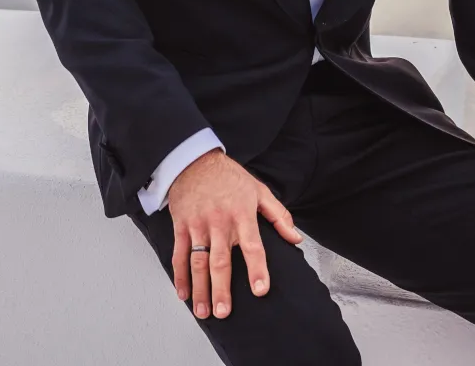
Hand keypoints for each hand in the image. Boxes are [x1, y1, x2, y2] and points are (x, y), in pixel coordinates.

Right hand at [168, 149, 303, 319]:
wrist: (195, 161)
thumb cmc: (230, 177)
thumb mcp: (259, 191)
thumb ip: (278, 215)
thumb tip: (295, 238)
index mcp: (242, 214)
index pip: (252, 246)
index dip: (257, 269)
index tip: (260, 290)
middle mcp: (220, 222)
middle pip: (220, 261)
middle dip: (221, 289)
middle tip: (224, 312)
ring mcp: (198, 225)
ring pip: (198, 262)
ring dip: (200, 289)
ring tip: (203, 312)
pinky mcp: (182, 226)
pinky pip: (179, 254)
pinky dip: (179, 276)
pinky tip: (183, 293)